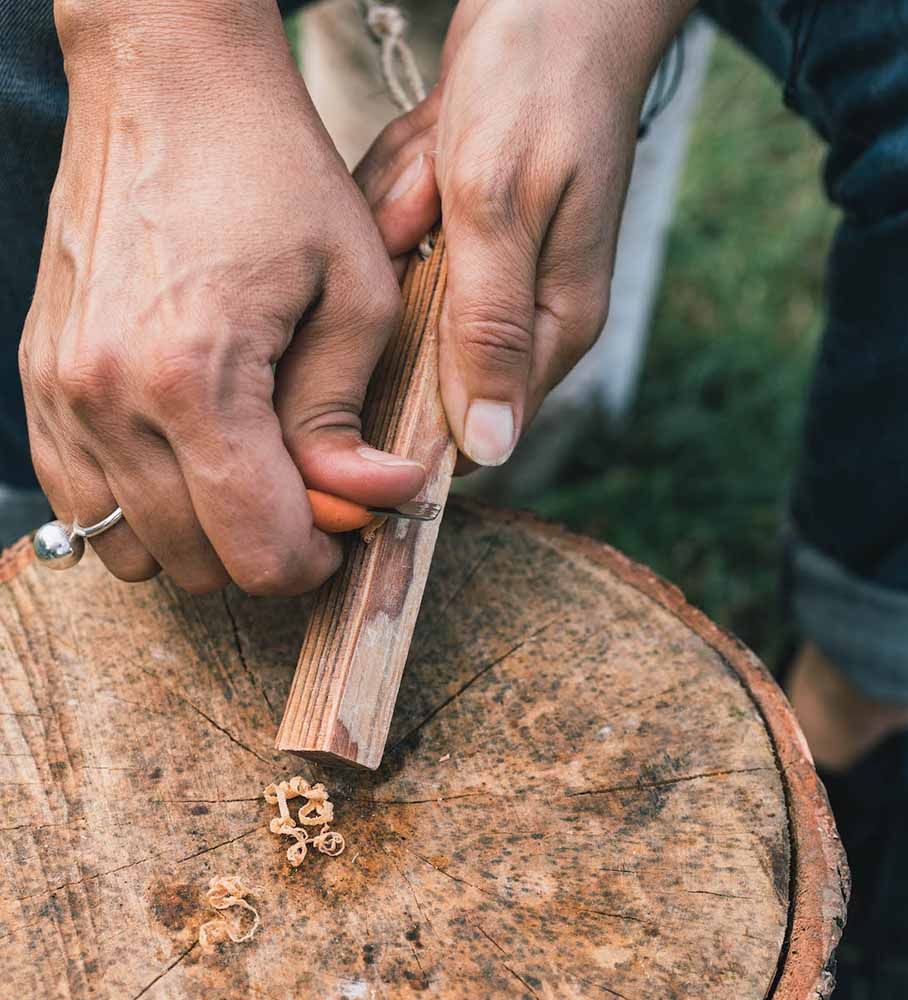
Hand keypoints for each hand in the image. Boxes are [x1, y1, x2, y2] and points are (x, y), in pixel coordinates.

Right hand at [20, 1, 424, 594]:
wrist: (168, 84)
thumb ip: (347, 416)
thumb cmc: (275, 176)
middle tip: (312, 493)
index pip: (257, 549)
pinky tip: (189, 460)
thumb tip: (368, 499)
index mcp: (196, 379)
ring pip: (134, 544)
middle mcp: (110, 399)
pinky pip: (81, 499)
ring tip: (251, 475)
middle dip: (268, 546)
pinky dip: (142, 506)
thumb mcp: (355, 293)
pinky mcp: (41, 378)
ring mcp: (62, 392)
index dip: (316, 558)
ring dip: (204, 535)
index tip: (347, 525)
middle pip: (198, 562)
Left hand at [356, 0, 686, 467]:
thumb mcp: (500, 208)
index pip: (479, 425)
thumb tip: (491, 446)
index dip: (411, 414)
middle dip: (399, 291)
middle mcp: (526, 314)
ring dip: (399, 225)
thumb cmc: (538, 89)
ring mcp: (493, 272)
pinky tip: (425, 152)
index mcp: (554, 326)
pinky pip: (400, 244)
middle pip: (426, 355)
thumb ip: (489, 330)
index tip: (361, 361)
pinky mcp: (466, 235)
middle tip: (421, 205)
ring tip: (430, 166)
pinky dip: (398, 194)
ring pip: (402, 295)